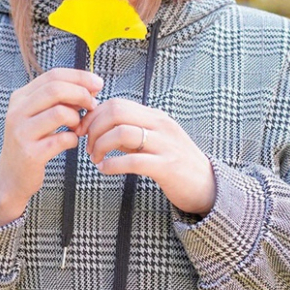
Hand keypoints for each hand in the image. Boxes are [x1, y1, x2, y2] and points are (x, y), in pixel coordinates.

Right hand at [0, 67, 103, 226]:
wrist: (11, 176)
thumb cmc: (32, 142)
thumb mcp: (38, 115)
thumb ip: (59, 100)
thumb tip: (91, 87)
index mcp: (20, 97)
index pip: (53, 76)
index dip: (79, 77)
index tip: (98, 84)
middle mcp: (17, 112)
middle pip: (56, 89)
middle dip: (82, 94)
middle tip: (93, 105)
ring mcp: (22, 133)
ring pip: (60, 112)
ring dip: (77, 119)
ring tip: (78, 127)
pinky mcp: (31, 154)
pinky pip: (63, 139)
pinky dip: (74, 139)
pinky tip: (72, 143)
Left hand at [74, 98, 215, 217]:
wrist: (206, 185)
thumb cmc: (173, 162)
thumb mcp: (153, 140)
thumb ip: (129, 132)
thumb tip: (97, 127)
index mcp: (155, 116)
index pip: (116, 104)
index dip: (93, 116)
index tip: (83, 132)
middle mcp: (160, 125)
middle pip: (116, 112)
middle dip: (93, 129)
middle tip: (87, 147)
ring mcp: (165, 144)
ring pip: (121, 133)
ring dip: (100, 146)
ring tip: (95, 159)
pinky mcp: (167, 166)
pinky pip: (132, 161)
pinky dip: (112, 164)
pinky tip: (104, 169)